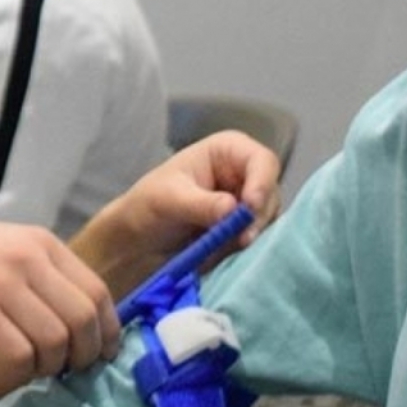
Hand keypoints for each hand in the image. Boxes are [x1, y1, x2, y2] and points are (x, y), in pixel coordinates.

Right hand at [0, 218, 119, 382]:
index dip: (107, 330)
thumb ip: (43, 272)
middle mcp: (27, 259)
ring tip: (39, 367)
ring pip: (55, 341)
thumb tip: (82, 319)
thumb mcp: (7, 246)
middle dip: (86, 354)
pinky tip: (14, 365)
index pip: (96, 291)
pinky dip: (24, 369)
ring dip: (52, 364)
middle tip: (73, 368)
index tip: (103, 352)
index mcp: (41, 242)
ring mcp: (1, 285)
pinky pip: (20, 355)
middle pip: (82, 319)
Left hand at [73, 131, 282, 296]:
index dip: (262, 183)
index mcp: (227, 151)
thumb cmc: (146, 207)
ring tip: (226, 247)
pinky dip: (246, 249)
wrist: (135, 243)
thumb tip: (233, 209)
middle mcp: (243, 175)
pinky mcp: (244, 232)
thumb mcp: (169, 200)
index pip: (262, 161)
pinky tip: (226, 255)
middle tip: (241, 239)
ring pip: (268, 220)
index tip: (250, 208)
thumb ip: (201, 204)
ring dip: (252, 235)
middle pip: (271, 193)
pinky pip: (259, 240)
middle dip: (258, 216)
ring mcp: (246, 205)